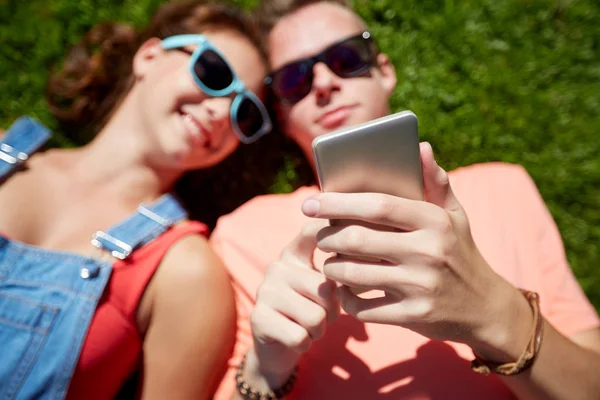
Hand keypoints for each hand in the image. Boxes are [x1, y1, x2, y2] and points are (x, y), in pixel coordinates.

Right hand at [247, 221, 340, 388]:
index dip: (332, 233)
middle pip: (326, 289)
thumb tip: (365, 260)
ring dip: (318, 330)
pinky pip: (299, 337)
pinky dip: (304, 344)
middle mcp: (277, 267)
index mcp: (294, 254)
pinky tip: (294, 338)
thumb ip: (341, 271)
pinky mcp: (258, 318)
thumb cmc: (310, 311)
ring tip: (308, 327)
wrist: (278, 346)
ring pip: (315, 317)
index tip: (346, 237)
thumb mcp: (326, 288)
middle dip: (333, 311)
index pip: (312, 232)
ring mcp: (265, 291)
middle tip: (322, 316)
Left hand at [302, 142, 532, 360]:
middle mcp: (429, 252)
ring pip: (353, 275)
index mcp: (434, 221)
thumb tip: (420, 146)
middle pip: (357, 240)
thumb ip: (435, 181)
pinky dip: (346, 299)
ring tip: (329, 261)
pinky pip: (362, 308)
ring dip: (331, 268)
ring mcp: (421, 287)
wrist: (485, 309)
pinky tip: (346, 290)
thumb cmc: (460, 253)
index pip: (378, 205)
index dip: (339, 202)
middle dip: (327, 237)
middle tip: (319, 236)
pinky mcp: (413, 316)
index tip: (310, 202)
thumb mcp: (455, 216)